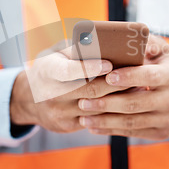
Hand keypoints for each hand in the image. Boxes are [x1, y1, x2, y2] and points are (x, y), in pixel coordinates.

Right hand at [10, 45, 128, 132]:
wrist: (29, 99)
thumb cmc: (51, 68)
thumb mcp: (56, 54)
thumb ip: (77, 49)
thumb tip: (104, 41)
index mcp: (48, 71)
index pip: (68, 71)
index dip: (89, 68)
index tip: (109, 63)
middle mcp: (51, 94)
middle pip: (89, 90)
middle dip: (115, 82)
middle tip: (136, 74)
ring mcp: (59, 113)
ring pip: (96, 108)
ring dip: (119, 98)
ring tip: (139, 87)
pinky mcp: (67, 126)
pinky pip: (94, 119)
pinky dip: (113, 111)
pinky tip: (128, 103)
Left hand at [77, 35, 168, 139]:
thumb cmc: (165, 66)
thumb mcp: (162, 50)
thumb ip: (146, 43)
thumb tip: (129, 39)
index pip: (149, 76)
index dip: (129, 77)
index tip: (107, 76)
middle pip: (135, 103)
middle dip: (106, 103)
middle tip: (83, 101)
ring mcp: (168, 119)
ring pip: (131, 122)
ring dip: (105, 121)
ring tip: (83, 117)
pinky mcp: (161, 133)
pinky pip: (133, 133)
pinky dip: (111, 130)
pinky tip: (94, 126)